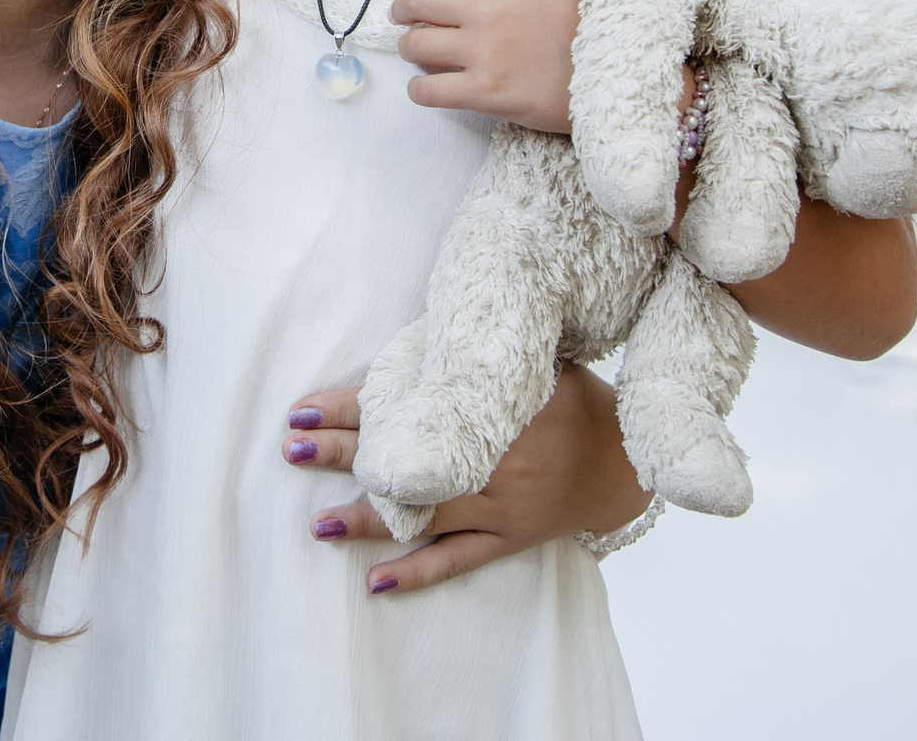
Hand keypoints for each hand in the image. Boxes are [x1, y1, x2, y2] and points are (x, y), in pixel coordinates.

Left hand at [280, 367, 648, 594]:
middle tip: (292, 450)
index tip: (305, 407)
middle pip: (407, 459)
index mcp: (495, 410)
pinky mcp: (509, 538)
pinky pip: (458, 559)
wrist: (625, 461)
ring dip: (368, 517)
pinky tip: (375, 582)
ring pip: (424, 515)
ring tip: (317, 522)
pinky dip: (417, 573)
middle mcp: (494, 461)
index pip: (408, 406)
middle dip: (344, 454)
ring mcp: (501, 506)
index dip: (352, 405)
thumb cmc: (573, 399)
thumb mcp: (535, 361)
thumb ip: (478, 354)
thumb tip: (419, 335)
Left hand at [390, 0, 582, 132]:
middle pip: (419, 1)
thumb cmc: (586, 23)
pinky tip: (428, 87)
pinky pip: (428, 89)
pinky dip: (419, 89)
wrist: (617, 74)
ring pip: (416, 44)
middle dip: (405, 10)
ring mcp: (485, 52)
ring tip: (420, 53)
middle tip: (405, 19)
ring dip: (410, 48)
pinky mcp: (486, 92)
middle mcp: (489, 10)